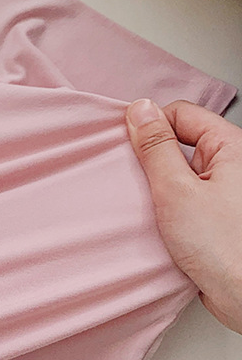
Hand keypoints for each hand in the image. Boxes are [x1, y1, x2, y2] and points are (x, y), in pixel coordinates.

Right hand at [126, 98, 241, 332]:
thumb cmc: (226, 248)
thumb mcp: (175, 190)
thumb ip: (155, 147)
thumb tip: (141, 111)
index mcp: (233, 147)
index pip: (182, 114)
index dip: (151, 126)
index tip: (128, 147)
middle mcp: (235, 165)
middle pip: (181, 142)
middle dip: (152, 161)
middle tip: (138, 182)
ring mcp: (227, 192)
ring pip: (180, 174)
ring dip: (159, 189)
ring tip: (150, 208)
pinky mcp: (219, 217)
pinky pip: (185, 199)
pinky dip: (168, 209)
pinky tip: (159, 225)